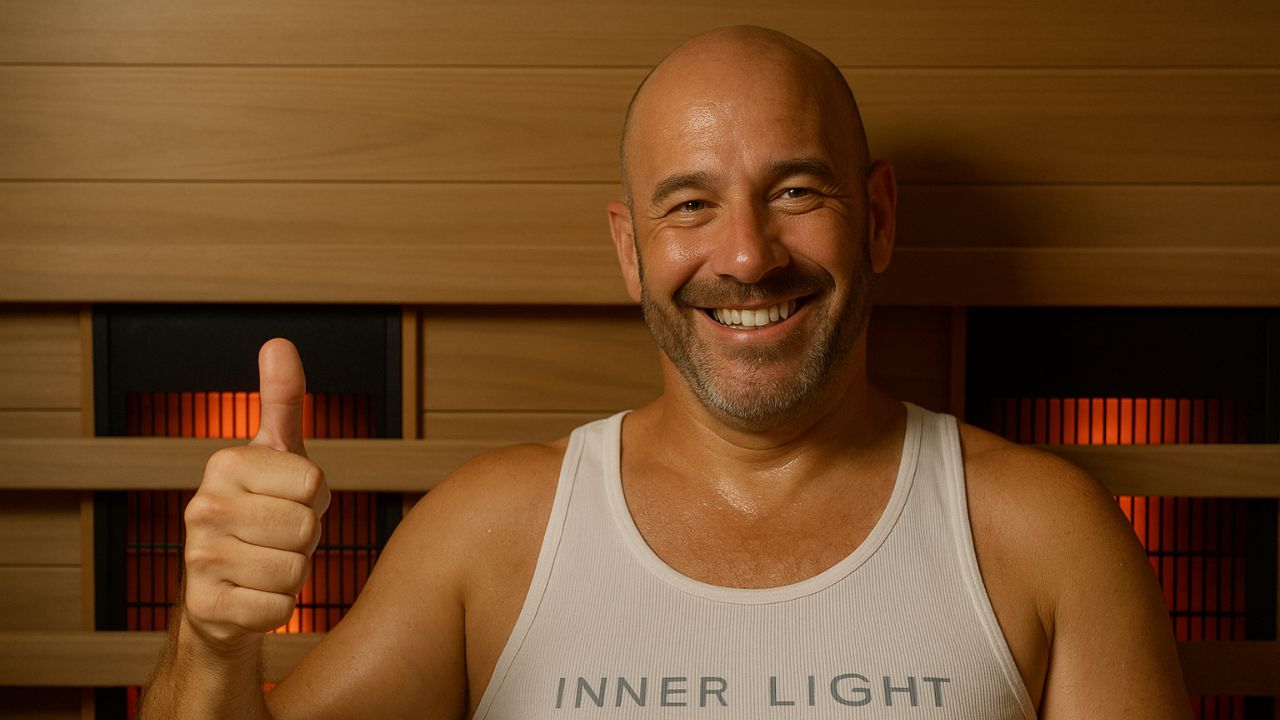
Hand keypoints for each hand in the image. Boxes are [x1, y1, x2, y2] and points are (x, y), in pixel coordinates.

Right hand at [181, 338, 330, 653]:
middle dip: (305, 538)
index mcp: (224, 464)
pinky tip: (253, 595)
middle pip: (306, 528)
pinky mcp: (207, 608)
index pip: (315, 483)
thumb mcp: (276, 455)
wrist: (223, 590)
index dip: (314, 499)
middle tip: (278, 536)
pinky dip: (279, 607)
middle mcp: (202, 507)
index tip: (287, 500)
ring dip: (294, 574)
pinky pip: (280, 609)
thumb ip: (282, 401)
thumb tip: (279, 342)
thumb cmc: (262, 512)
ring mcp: (199, 560)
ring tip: (266, 563)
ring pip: (296, 570)